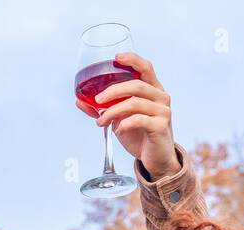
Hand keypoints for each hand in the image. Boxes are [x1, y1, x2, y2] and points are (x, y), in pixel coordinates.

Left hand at [76, 52, 178, 179]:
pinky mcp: (161, 126)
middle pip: (136, 85)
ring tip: (101, 122)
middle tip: (97, 100)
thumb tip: (79, 100)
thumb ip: (103, 108)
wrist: (155, 158)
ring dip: (112, 111)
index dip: (132, 60)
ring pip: (134, 103)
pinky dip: (123, 124)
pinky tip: (117, 130)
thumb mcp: (119, 119)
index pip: (146, 68)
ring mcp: (163, 111)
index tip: (116, 57)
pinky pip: (138, 119)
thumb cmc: (139, 135)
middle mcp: (161, 97)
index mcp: (152, 90)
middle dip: (113, 91)